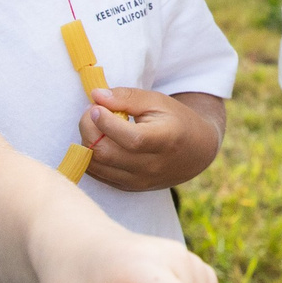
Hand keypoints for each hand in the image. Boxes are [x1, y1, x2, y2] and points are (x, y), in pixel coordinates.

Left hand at [79, 88, 222, 193]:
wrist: (195, 152)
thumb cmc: (176, 120)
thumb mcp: (157, 101)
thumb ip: (127, 97)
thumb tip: (96, 95)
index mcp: (165, 141)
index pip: (130, 138)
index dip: (106, 122)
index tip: (96, 107)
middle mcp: (152, 166)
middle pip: (106, 153)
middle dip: (88, 129)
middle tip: (92, 111)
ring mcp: (139, 181)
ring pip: (96, 165)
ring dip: (86, 142)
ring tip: (95, 125)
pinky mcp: (129, 187)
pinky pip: (97, 174)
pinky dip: (90, 156)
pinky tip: (99, 140)